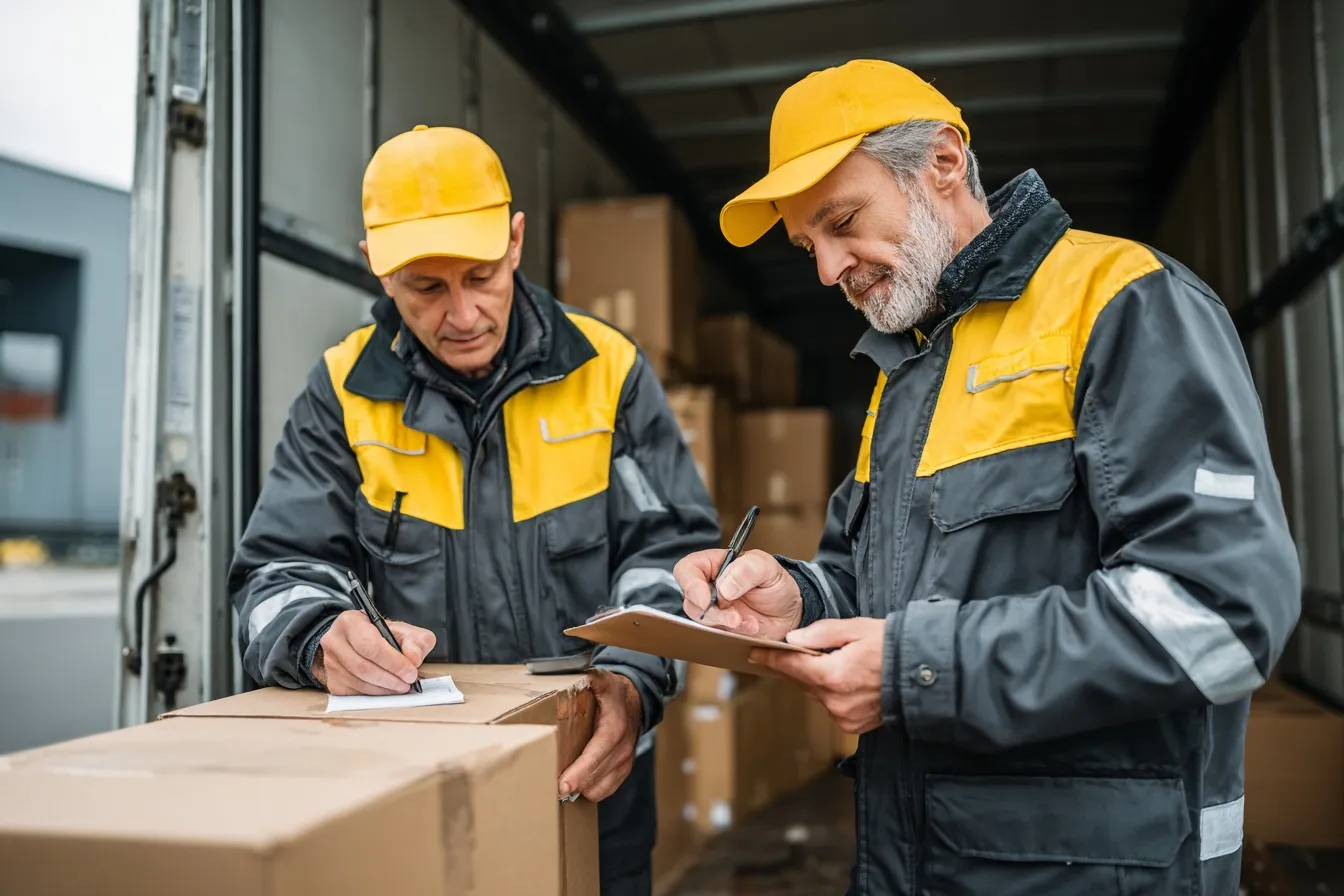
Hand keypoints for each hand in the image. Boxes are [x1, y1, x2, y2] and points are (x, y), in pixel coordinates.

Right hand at [311, 610, 435, 695]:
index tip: (410, 672)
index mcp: (350, 622)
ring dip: (384, 689)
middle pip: (363, 667)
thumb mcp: (403, 630)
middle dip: (390, 678)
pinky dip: (375, 695)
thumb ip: (415, 640)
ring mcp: (330, 663)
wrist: (356, 641)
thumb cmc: (379, 635)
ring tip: (401, 686)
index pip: (370, 645)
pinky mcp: (332, 681)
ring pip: (359, 683)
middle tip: (408, 682)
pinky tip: (387, 689)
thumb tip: (414, 658)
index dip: (393, 662)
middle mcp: (334, 641)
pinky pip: (355, 693)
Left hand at [557, 669, 641, 801]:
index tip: (562, 786)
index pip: (596, 755)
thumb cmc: (612, 691)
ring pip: (599, 788)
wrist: (634, 700)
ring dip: (581, 789)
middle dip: (574, 784)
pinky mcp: (623, 771)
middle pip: (595, 776)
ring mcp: (625, 762)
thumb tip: (576, 674)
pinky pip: (605, 791)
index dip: (579, 772)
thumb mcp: (600, 678)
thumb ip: (589, 677)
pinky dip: (590, 790)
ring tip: (562, 784)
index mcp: (614, 728)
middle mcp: (623, 748)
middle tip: (551, 788)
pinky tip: (578, 782)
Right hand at [674, 548, 801, 640]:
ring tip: (749, 622)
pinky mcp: (721, 629)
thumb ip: (747, 569)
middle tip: (735, 617)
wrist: (790, 613)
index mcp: (714, 565)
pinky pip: (715, 635)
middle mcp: (709, 587)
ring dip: (725, 624)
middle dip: (713, 613)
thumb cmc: (776, 584)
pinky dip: (733, 634)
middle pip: (691, 600)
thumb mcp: (767, 568)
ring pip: (701, 620)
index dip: (690, 585)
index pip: (687, 570)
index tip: (706, 600)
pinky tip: (750, 628)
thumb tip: (724, 586)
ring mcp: (713, 610)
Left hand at [750, 618, 886, 734]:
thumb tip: (794, 640)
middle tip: (789, 652)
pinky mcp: (853, 725)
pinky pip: (831, 705)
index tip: (755, 653)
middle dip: (795, 667)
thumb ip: (821, 634)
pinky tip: (845, 679)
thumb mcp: (856, 629)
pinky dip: (832, 692)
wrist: (924, 673)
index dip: (771, 659)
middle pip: (802, 682)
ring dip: (816, 680)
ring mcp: (844, 716)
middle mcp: (836, 701)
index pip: (791, 667)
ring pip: (816, 694)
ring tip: (829, 662)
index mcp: (833, 675)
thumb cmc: (893, 647)